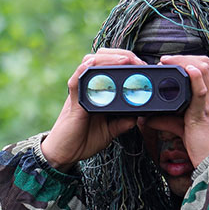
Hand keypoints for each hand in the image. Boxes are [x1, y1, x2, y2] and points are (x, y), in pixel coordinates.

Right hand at [40, 48, 144, 170]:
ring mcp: (80, 92)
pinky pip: (76, 80)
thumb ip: (122, 123)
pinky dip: (83, 70)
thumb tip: (138, 117)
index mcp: (98, 91)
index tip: (144, 67)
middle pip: (101, 58)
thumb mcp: (109, 131)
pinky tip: (93, 64)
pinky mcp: (72, 101)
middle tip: (137, 62)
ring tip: (125, 60)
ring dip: (108, 58)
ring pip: (90, 63)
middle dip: (121, 55)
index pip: (110, 66)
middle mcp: (88, 87)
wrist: (64, 154)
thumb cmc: (83, 141)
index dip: (127, 62)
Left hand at [146, 55, 208, 167]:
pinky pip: (202, 92)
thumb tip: (148, 119)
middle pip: (208, 64)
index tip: (175, 63)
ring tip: (167, 62)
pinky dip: (194, 77)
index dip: (192, 61)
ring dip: (183, 61)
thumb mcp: (187, 129)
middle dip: (185, 57)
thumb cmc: (206, 148)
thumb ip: (169, 121)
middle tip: (166, 60)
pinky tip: (186, 69)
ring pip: (205, 70)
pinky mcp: (205, 114)